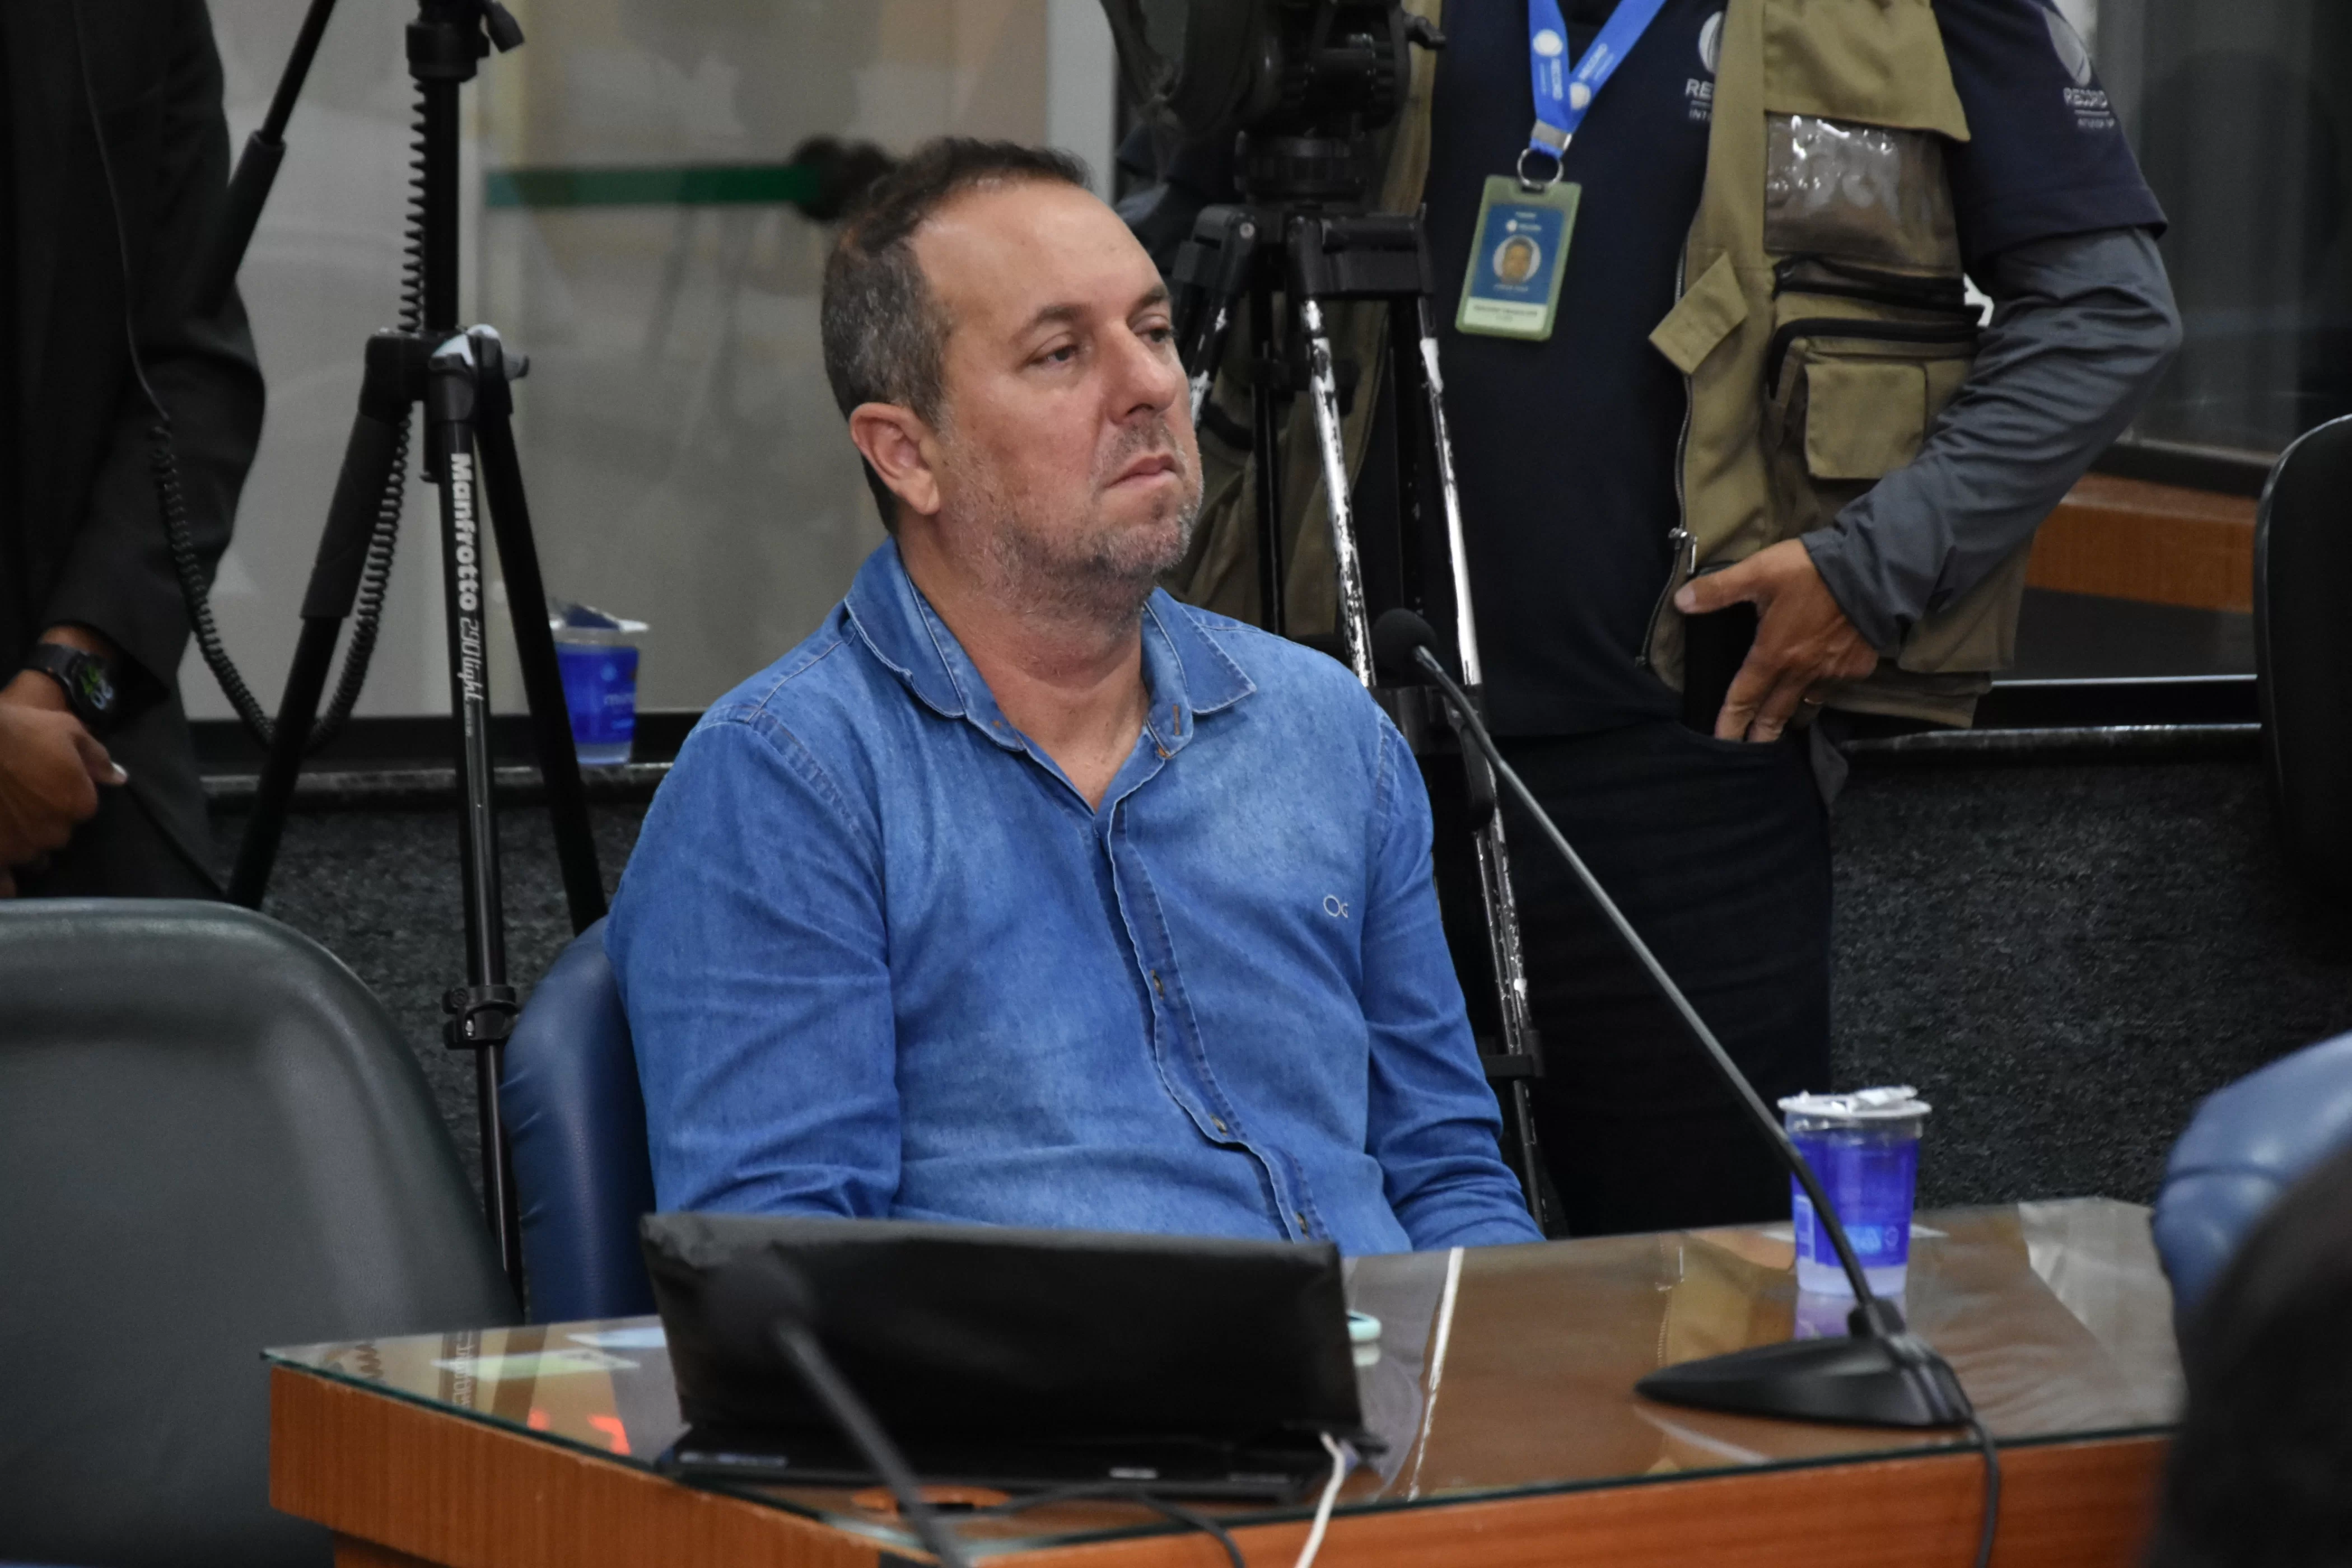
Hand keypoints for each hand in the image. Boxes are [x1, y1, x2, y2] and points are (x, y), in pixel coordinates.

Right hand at [0, 691, 126, 893]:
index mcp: (78, 804)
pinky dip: (4, 881)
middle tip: (18, 802)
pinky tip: (3, 871)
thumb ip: (96, 758)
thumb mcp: (65, 730)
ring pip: (29, 857)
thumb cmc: (17, 731)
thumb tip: (120, 778)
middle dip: (42, 822)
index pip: (80, 808)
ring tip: (6, 825)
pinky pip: (4, 886)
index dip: (61, 795)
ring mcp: (20, 850)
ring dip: (22, 845)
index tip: (42, 782)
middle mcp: (54, 833)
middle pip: (55, 834)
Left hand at [1675, 539, 1879, 742]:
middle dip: (1761, 734)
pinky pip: (1835, 686)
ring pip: (1808, 704)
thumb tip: (1680, 602)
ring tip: (1785, 725)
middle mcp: (1801, 672)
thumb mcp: (1758, 572)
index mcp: (1773, 655)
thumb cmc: (1811, 571)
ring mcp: (1832, 672)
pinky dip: (1825, 689)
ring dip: (1793, 715)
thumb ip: (1719, 589)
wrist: (1873, 571)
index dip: (1731, 721)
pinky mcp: (1857, 666)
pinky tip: (1821, 685)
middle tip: (1752, 749)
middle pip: (1776, 712)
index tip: (1723, 743)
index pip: (1744, 697)